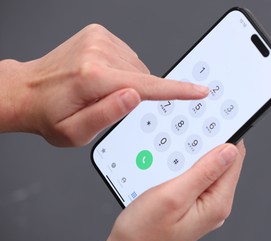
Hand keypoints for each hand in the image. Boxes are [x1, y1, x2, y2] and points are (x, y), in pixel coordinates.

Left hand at [0, 24, 207, 145]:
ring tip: (99, 90)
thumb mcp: (74, 133)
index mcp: (92, 78)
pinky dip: (122, 68)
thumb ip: (107, 115)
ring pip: (137, 66)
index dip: (177, 90)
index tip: (199, 91)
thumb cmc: (50, 115)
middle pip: (142, 77)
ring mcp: (98, 39)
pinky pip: (127, 56)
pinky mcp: (98, 34)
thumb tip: (135, 95)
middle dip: (133, 94)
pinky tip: (100, 75)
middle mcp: (96, 52)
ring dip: (127, 80)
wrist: (28, 91)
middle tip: (105, 103)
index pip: (146, 85)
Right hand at [99, 141, 245, 240]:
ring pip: (208, 168)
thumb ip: (203, 172)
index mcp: (216, 202)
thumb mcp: (174, 195)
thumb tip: (228, 150)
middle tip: (192, 129)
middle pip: (222, 163)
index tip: (218, 118)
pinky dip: (186, 165)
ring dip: (195, 154)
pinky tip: (173, 162)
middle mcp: (214, 204)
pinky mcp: (191, 204)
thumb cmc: (144, 232)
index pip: (234, 159)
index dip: (228, 135)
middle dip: (209, 143)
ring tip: (180, 145)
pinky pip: (196, 178)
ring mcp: (203, 205)